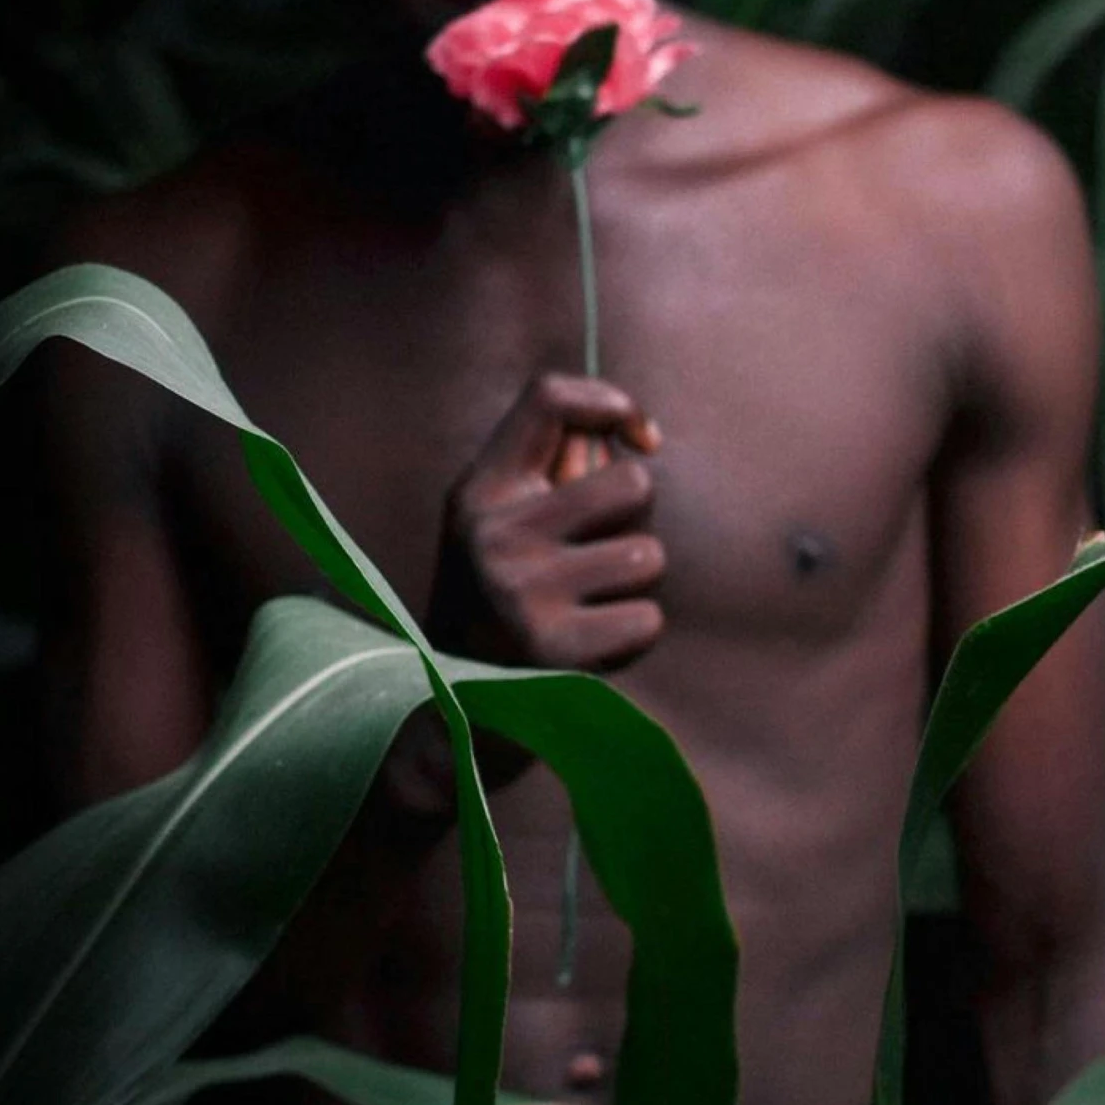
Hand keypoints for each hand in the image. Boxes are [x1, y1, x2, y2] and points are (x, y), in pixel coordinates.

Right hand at [428, 372, 665, 672]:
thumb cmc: (504, 598)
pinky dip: (633, 635)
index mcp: (480, 491)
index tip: (641, 438)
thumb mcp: (505, 525)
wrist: (454, 706)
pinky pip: (648, 620)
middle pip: (632, 482)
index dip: (612, 403)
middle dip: (637, 517)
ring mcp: (522, 591)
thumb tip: (636, 438)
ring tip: (591, 603)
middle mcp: (495, 533)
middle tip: (600, 551)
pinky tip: (592, 644)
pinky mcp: (555, 650)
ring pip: (649, 556)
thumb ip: (557, 473)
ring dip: (635, 584)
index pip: (549, 397)